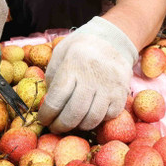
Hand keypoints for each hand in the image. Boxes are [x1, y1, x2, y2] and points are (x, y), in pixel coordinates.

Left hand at [37, 17, 137, 133]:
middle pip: (73, 113)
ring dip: (79, 126)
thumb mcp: (60, 54)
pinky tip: (90, 114)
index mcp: (71, 66)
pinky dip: (98, 120)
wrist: (111, 39)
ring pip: (92, 118)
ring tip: (73, 122)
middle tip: (56, 127)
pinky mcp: (122, 92)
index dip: (47, 115)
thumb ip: (52, 78)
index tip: (43, 120)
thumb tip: (47, 105)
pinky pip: (109, 116)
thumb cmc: (80, 48)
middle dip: (61, 126)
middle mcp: (91, 77)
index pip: (55, 100)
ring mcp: (109, 86)